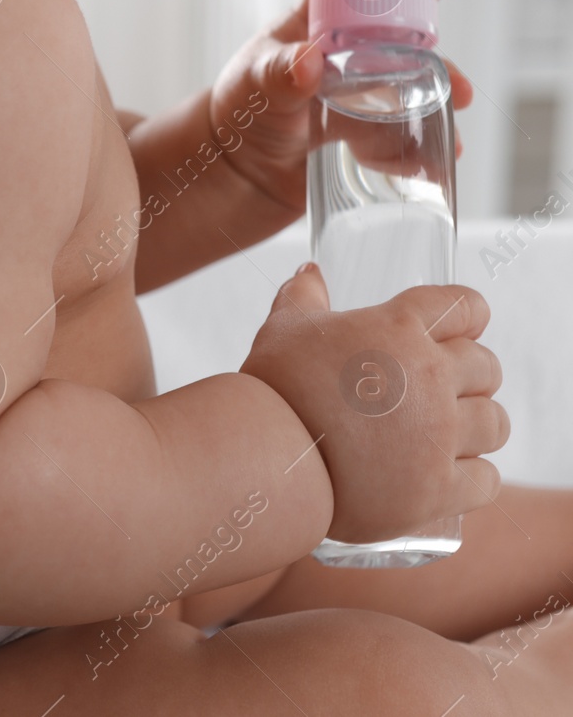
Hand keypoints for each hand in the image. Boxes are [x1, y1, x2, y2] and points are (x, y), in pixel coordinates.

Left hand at [208, 0, 478, 212]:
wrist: (240, 171)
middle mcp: (346, 51)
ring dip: (441, 80)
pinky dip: (422, 142)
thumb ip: (279, 75)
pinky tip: (433, 155)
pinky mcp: (371, 131)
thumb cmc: (241, 112)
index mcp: (314, 25)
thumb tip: (310, 62)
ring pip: (414, 73)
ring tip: (460, 95)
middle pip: (397, 10)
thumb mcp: (256, 87)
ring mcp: (363, 89)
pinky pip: (407, 131)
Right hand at [241, 264, 508, 544]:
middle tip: (437, 390)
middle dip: (468, 376)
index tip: (458, 331)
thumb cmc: (273, 388)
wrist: (265, 457)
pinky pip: (486, 479)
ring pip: (494, 423)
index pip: (466, 306)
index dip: (466, 316)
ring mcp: (439, 435)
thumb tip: (310, 271)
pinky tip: (444, 474)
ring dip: (476, 426)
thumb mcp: (283, 329)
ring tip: (445, 434)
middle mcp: (430, 377)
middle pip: (487, 367)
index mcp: (399, 328)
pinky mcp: (439, 488)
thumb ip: (302, 296)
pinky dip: (471, 476)